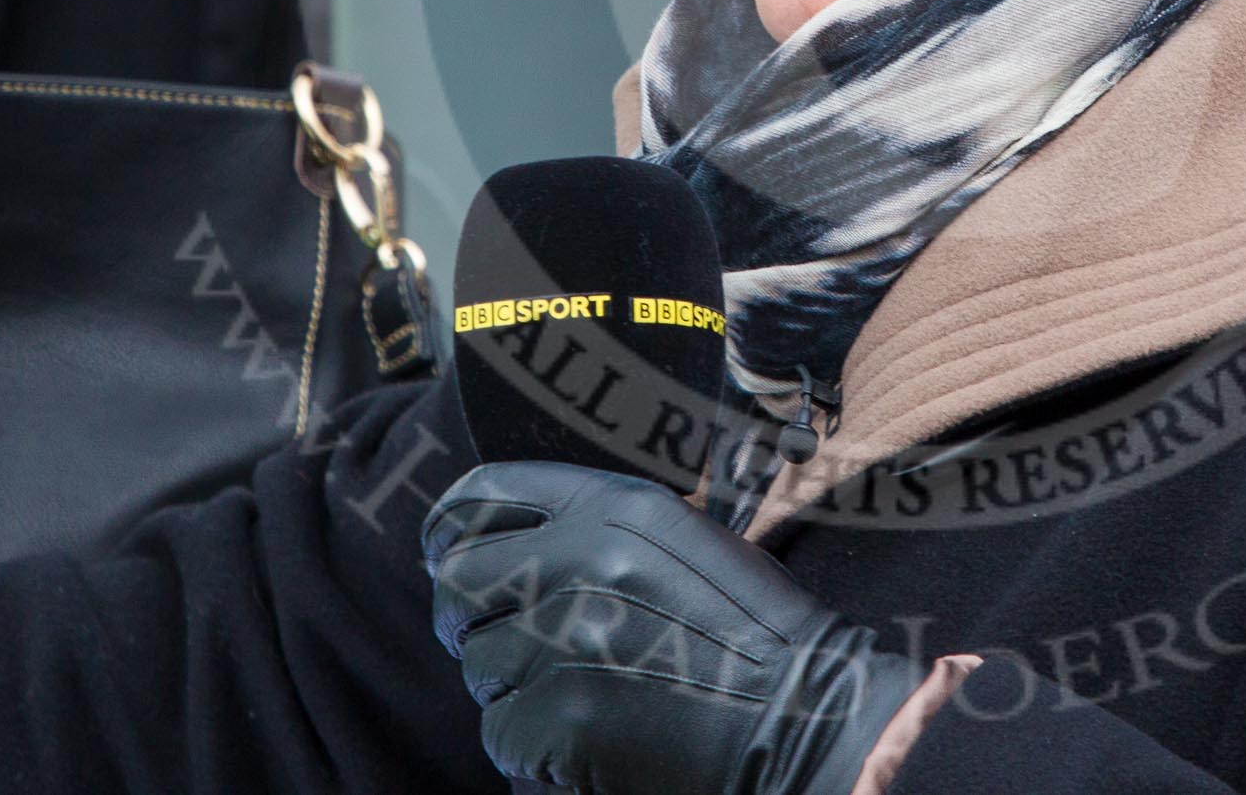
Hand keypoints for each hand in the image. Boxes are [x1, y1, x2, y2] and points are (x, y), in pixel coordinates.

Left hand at [422, 463, 929, 794]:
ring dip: (510, 687)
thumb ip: (595, 531)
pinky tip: (584, 741)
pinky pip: (501, 732)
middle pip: (458, 581)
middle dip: (468, 618)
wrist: (803, 715)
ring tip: (576, 695)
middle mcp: (579, 558)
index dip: (450, 528)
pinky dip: (530, 747)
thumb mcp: (681, 541)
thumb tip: (498, 544)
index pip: (482, 498)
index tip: (442, 552)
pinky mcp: (560, 714)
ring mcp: (565, 638)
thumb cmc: (750, 633)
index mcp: (612, 507)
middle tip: (499, 646)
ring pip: (477, 662)